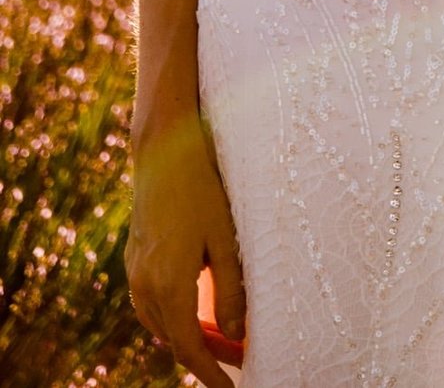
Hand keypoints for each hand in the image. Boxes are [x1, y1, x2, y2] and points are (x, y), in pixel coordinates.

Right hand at [126, 115, 243, 387]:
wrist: (164, 149)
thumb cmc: (202, 189)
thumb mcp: (225, 238)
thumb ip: (230, 290)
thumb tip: (234, 336)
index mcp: (168, 284)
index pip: (188, 348)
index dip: (210, 373)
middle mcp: (144, 285)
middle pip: (173, 340)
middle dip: (204, 357)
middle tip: (237, 361)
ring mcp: (134, 271)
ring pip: (159, 324)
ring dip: (187, 337)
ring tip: (221, 340)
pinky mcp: (134, 258)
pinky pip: (150, 304)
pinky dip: (172, 317)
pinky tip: (193, 310)